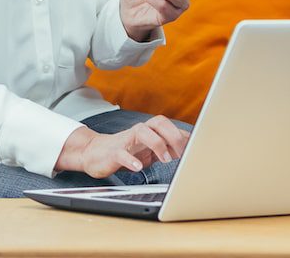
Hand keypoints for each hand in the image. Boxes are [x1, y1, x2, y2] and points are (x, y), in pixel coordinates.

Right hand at [54, 117, 190, 177]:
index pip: (169, 126)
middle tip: (182, 153)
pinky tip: (138, 168)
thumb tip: (189, 147)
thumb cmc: (126, 151)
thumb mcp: (148, 149)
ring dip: (157, 144)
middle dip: (173, 136)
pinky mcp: (113, 152)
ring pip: (142, 131)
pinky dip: (131, 161)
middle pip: (159, 122)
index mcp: (149, 131)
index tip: (194, 150)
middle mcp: (139, 132)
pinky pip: (122, 153)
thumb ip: (166, 146)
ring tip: (166, 159)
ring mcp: (126, 140)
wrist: (95, 154)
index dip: (183, 136)